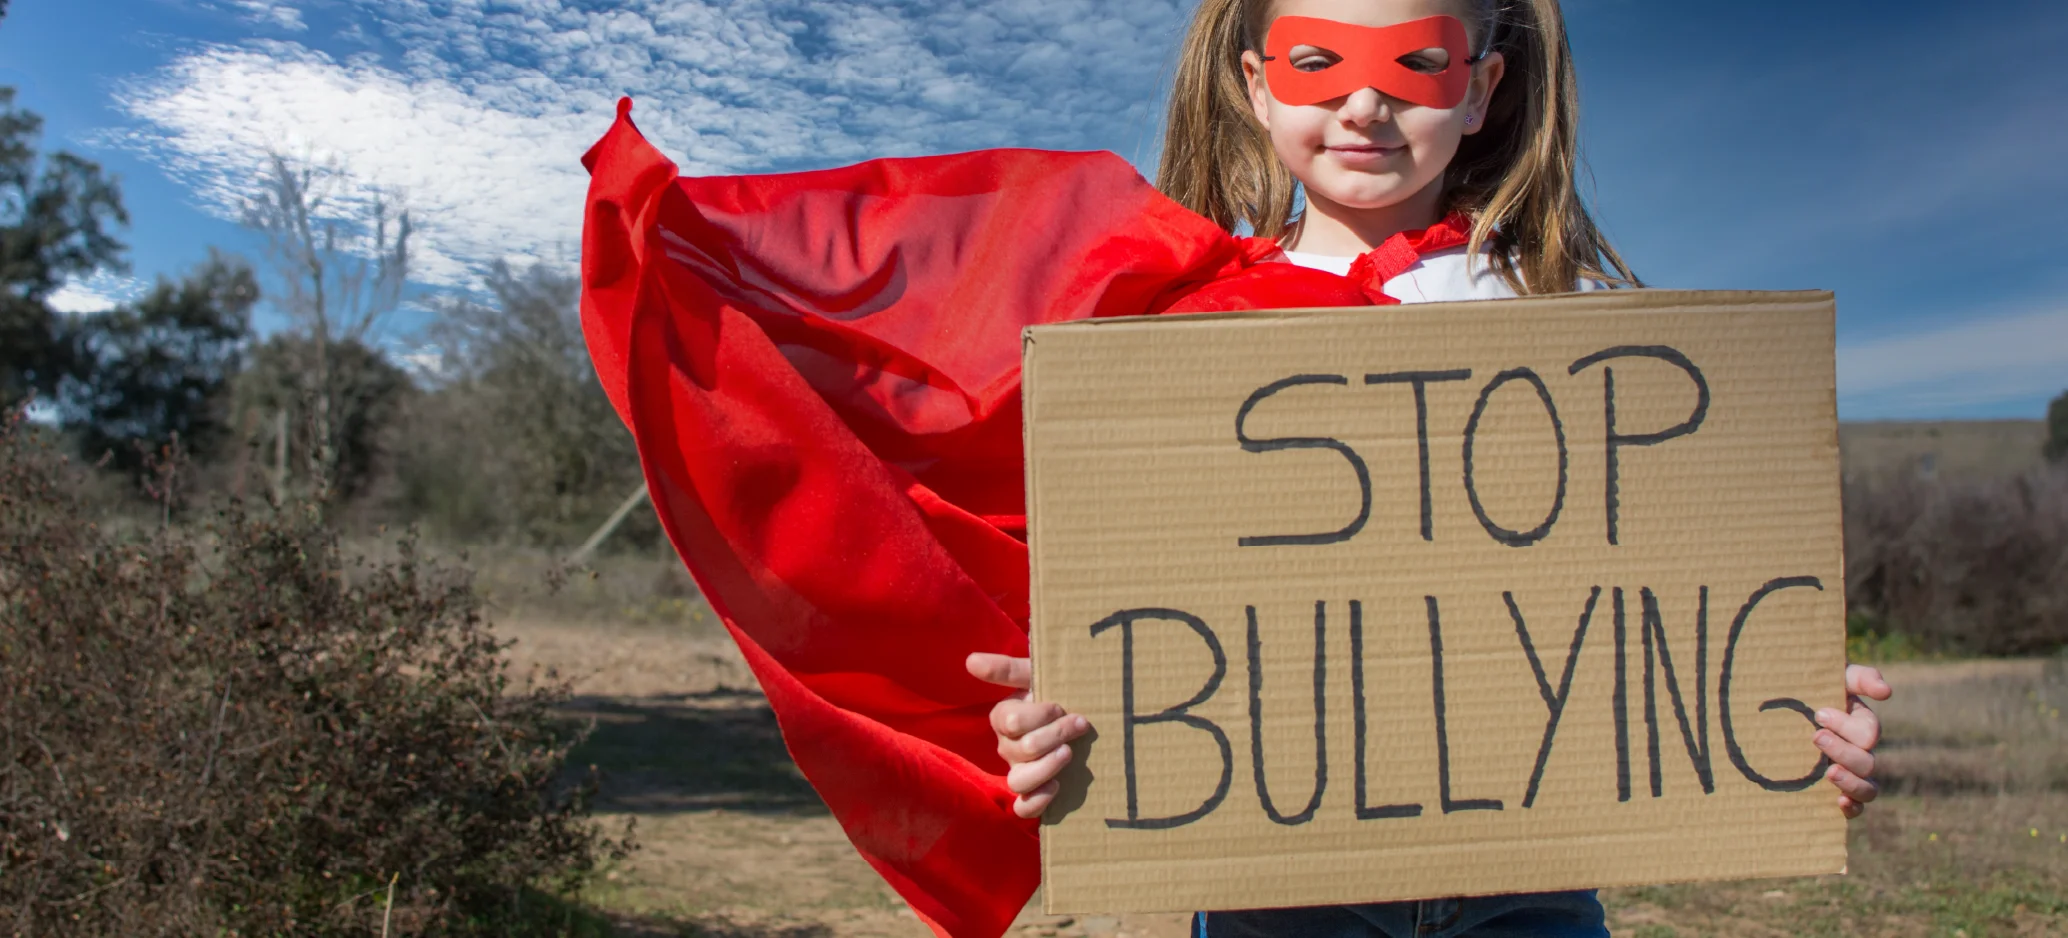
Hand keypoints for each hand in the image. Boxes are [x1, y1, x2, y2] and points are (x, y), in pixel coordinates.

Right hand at [967, 652, 1090, 818]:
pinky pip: (1024, 808)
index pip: (1012, 721)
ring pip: (1019, 781)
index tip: (1061, 706)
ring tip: (1068, 753)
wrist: (1085, 710)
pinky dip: (1038, 801)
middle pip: (1021, 749)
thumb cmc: (1057, 691)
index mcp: (1003, 718)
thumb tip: (970, 661)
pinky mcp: (1035, 792)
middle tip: (1079, 724)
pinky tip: (1057, 787)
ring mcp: (1020, 771)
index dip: (1040, 714)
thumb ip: (1005, 669)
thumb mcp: (1035, 674)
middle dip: (1054, 734)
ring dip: (1046, 767)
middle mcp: (1007, 747)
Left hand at [1816, 664, 1891, 818]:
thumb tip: (1886, 692)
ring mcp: (1851, 775)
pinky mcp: (1837, 793)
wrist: (1775, 710)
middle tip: (1815, 736)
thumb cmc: (1807, 690)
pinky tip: (1839, 802)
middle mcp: (1860, 753)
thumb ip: (1860, 677)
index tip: (1819, 714)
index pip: (1868, 732)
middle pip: (1867, 761)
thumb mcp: (1833, 676)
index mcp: (1861, 725)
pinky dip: (1852, 808)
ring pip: (1869, 789)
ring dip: (1851, 781)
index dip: (1847, 726)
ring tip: (1829, 772)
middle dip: (1843, 750)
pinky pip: (1856, 808)